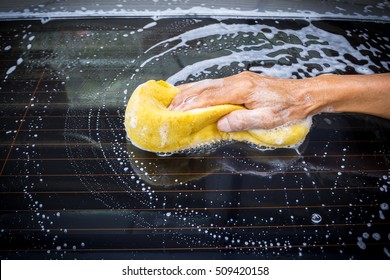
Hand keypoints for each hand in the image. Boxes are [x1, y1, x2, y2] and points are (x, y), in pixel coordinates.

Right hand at [169, 72, 315, 131]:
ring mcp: (238, 80)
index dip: (191, 105)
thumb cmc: (287, 109)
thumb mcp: (267, 120)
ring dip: (190, 91)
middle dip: (185, 97)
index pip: (210, 97)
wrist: (303, 95)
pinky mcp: (241, 82)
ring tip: (174, 99)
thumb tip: (220, 124)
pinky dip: (201, 90)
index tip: (175, 112)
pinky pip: (215, 85)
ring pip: (208, 84)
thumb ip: (242, 121)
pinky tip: (194, 93)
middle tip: (168, 107)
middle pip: (205, 87)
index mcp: (242, 90)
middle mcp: (237, 81)